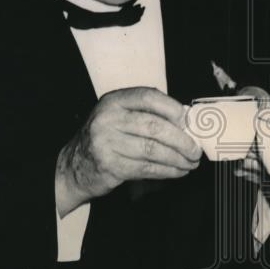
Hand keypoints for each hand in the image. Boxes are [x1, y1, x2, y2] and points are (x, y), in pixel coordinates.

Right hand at [55, 87, 200, 215]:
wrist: (74, 166)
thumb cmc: (106, 139)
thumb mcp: (121, 118)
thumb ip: (148, 115)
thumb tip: (187, 121)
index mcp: (114, 101)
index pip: (148, 97)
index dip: (172, 108)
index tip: (189, 121)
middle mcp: (108, 119)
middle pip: (154, 126)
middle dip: (181, 140)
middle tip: (196, 149)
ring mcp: (107, 142)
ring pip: (153, 149)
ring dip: (177, 158)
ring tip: (190, 163)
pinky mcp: (110, 165)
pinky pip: (146, 168)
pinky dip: (167, 171)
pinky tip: (178, 171)